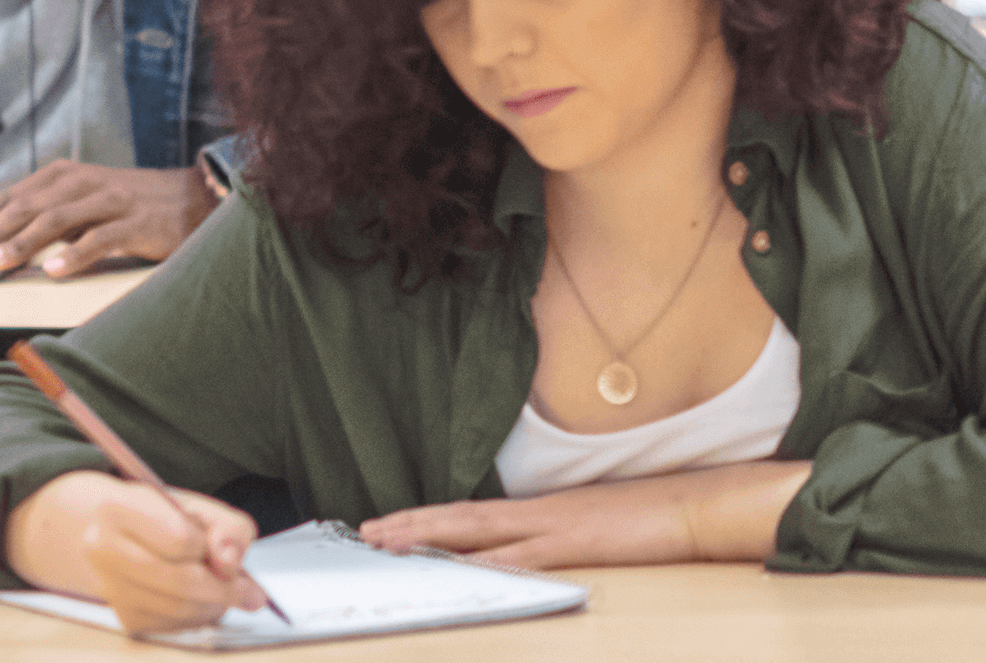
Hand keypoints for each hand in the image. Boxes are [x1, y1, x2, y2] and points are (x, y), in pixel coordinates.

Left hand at [0, 162, 213, 276]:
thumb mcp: (85, 199)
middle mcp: (85, 182)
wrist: (195, 198)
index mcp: (66, 174)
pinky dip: (74, 255)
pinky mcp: (137, 223)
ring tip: (0, 263)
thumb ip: (50, 213)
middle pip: (28, 205)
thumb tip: (2, 242)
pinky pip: (100, 238)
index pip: (14, 195)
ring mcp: (111, 200)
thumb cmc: (130, 206)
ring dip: (24, 242)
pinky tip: (54, 271)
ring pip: (57, 219)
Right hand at [9, 472, 269, 635]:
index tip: (222, 549)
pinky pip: (176, 626)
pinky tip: (203, 601)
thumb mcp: (199, 507)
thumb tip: (229, 563)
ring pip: (180, 609)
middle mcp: (102, 548)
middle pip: (181, 581)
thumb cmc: (163, 517)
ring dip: (215, 605)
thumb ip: (228, 527)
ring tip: (226, 592)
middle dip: (225, 589)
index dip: (209, 547)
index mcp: (116, 508)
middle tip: (250, 591)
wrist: (123, 535)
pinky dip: (200, 617)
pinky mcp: (126, 616)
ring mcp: (110, 586)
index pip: (180, 539)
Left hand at [357, 460, 811, 568]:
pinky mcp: (578, 543)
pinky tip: (459, 568)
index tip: (393, 526)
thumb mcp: (602, 526)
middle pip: (463, 518)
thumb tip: (537, 553)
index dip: (432, 520)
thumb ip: (567, 536)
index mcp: (545, 510)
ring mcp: (557, 526)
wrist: (704, 503)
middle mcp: (542, 514)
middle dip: (412, 526)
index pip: (475, 514)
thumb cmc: (659, 516)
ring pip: (479, 532)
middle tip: (367, 533)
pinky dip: (489, 562)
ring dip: (430, 537)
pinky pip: (524, 555)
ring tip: (387, 542)